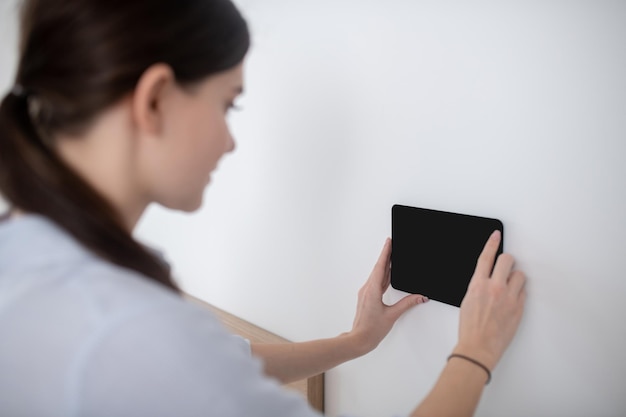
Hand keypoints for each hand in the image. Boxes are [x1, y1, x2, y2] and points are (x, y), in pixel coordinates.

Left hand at [349, 238, 428, 354]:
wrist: (359, 339)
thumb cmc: (371, 329)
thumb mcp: (392, 315)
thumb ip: (407, 304)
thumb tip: (420, 297)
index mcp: (372, 290)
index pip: (381, 267)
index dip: (385, 253)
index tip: (388, 242)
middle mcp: (367, 289)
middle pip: (379, 268)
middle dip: (386, 256)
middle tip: (392, 244)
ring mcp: (366, 293)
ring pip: (377, 275)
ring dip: (384, 265)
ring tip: (392, 256)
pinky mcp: (367, 297)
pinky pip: (376, 282)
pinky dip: (383, 275)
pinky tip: (388, 274)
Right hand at [454, 230, 526, 369]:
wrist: (479, 347)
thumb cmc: (470, 328)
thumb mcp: (467, 301)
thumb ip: (478, 286)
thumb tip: (486, 279)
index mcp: (478, 285)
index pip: (486, 257)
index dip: (492, 243)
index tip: (496, 235)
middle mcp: (494, 288)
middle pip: (507, 260)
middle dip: (507, 260)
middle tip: (506, 265)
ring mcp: (509, 297)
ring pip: (519, 275)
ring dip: (515, 278)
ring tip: (509, 287)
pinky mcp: (519, 308)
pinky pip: (523, 292)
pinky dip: (518, 293)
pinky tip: (511, 300)